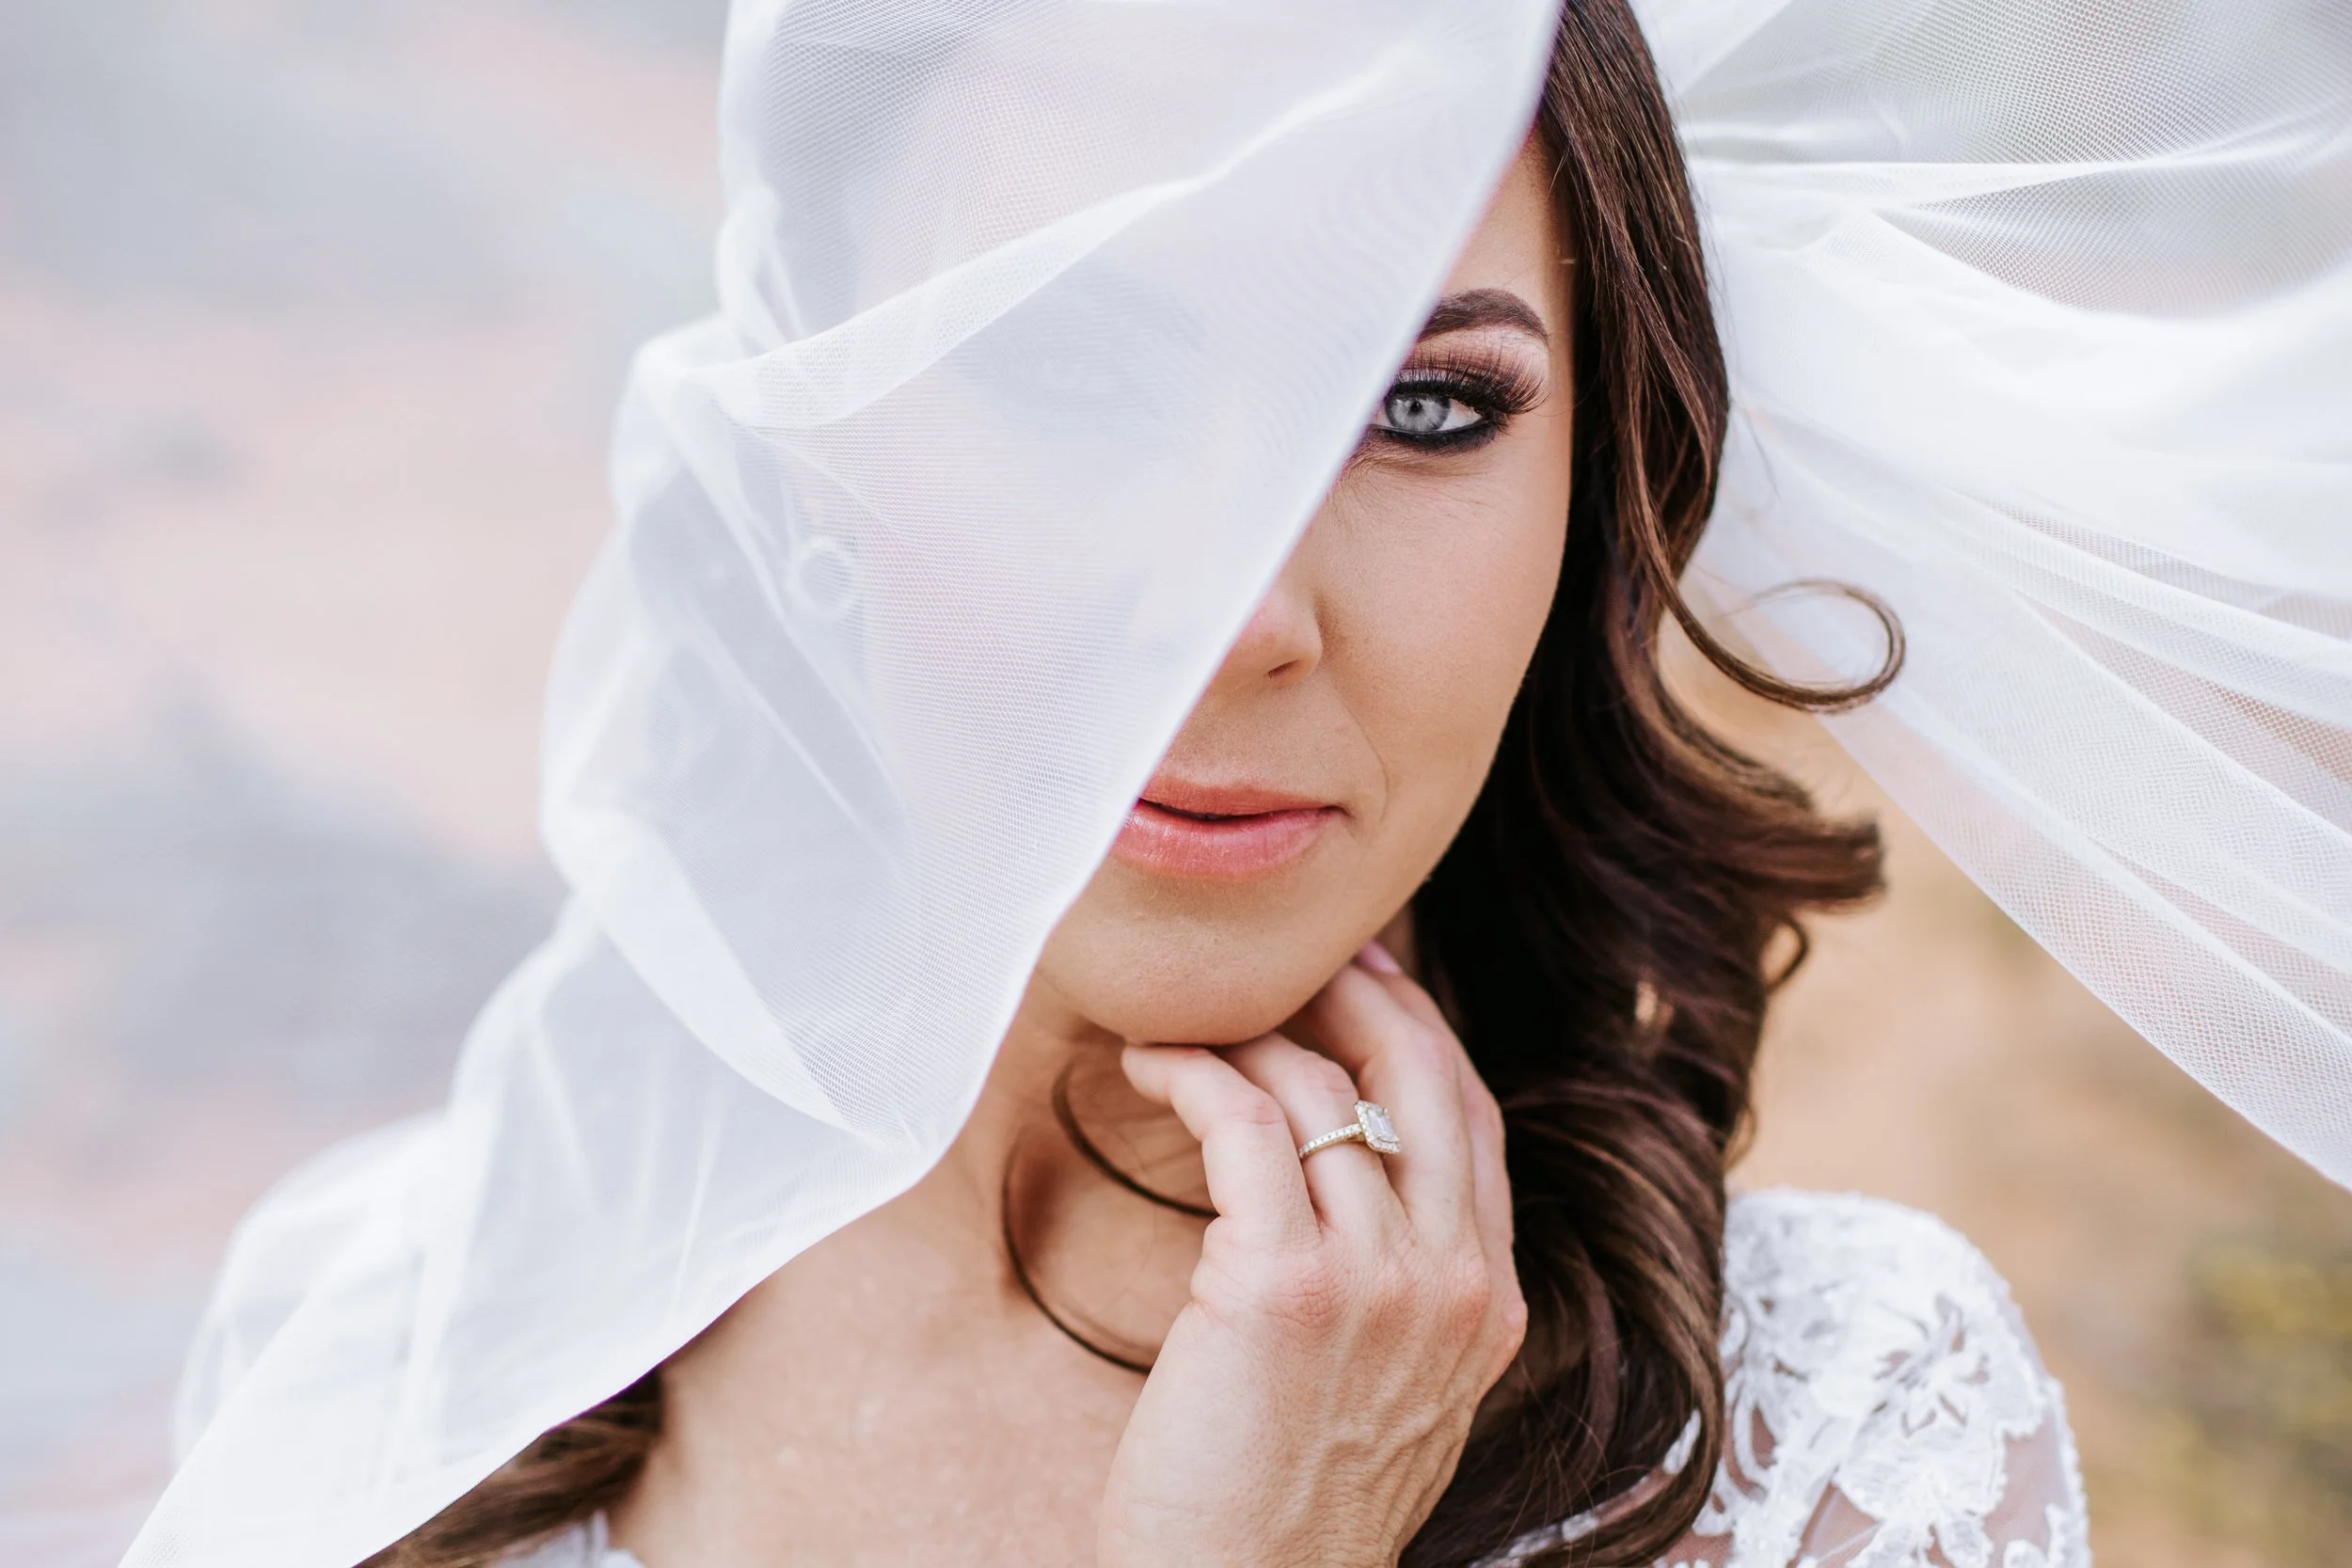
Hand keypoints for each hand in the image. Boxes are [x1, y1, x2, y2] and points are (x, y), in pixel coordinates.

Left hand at [1098, 946, 1525, 1567]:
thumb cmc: (1285, 1513)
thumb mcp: (1390, 1395)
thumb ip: (1399, 1290)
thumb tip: (1350, 1186)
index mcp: (1491, 1307)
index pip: (1473, 1118)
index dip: (1415, 1031)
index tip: (1362, 977)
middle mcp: (1456, 1282)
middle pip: (1423, 1071)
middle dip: (1354, 991)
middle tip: (1282, 963)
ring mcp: (1382, 1281)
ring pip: (1323, 1086)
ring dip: (1244, 1035)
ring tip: (1180, 1026)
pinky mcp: (1285, 1284)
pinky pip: (1248, 1124)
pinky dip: (1196, 1071)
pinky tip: (1151, 1065)